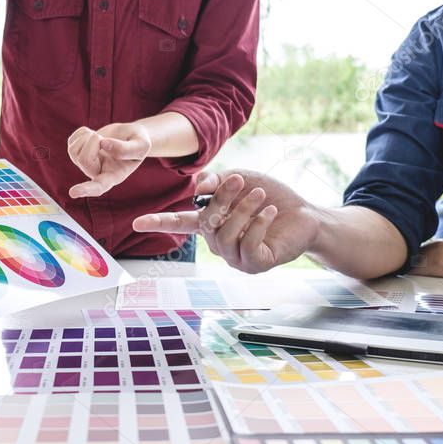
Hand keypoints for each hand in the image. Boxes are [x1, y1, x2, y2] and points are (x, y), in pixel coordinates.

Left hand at [67, 122, 152, 197]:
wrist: (130, 136)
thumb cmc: (138, 143)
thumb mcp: (142, 145)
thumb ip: (126, 149)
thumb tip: (104, 145)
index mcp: (113, 177)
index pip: (98, 187)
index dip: (86, 189)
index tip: (73, 193)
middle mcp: (97, 174)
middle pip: (84, 160)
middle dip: (94, 142)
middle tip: (104, 139)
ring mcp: (84, 165)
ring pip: (73, 151)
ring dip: (88, 136)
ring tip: (100, 138)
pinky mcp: (77, 153)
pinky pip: (72, 141)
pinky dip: (83, 132)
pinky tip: (94, 136)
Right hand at [133, 170, 321, 273]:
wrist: (305, 216)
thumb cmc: (271, 198)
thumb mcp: (242, 181)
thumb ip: (219, 182)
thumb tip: (198, 186)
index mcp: (212, 224)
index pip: (180, 223)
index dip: (158, 223)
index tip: (137, 223)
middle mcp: (219, 243)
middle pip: (206, 222)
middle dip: (222, 198)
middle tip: (239, 179)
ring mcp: (236, 256)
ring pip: (226, 235)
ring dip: (244, 210)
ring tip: (261, 196)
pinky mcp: (255, 264)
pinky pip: (248, 246)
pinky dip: (258, 225)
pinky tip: (270, 214)